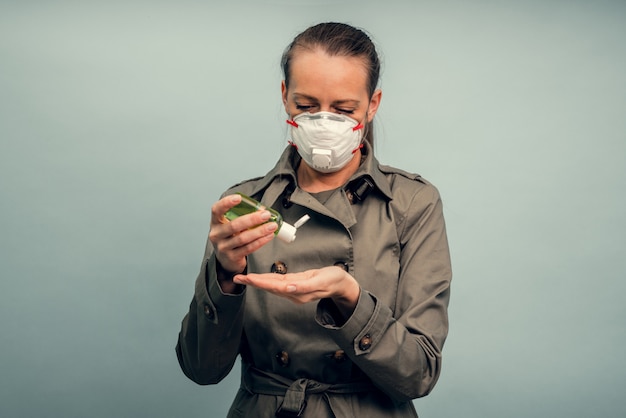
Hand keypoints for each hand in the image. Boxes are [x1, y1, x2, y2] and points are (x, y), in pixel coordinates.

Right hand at [209, 194, 277, 275]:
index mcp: (215, 222)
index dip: (226, 203)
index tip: (238, 198)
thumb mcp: (231, 224)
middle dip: (252, 219)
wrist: (226, 259)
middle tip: (266, 215)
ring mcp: (223, 247)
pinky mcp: (231, 257)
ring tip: (271, 226)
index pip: (217, 210)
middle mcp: (216, 234)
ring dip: (260, 231)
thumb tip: (263, 210)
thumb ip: (242, 216)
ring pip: (243, 238)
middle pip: (234, 225)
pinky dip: (260, 241)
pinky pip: (248, 248)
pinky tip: (268, 236)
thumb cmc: (231, 237)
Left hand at [233, 266, 360, 317]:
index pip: (274, 287)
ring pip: (271, 285)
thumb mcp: (321, 281)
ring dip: (257, 281)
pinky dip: (266, 279)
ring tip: (243, 277)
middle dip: (253, 282)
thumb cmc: (333, 280)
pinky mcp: (295, 283)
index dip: (260, 282)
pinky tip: (258, 277)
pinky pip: (277, 282)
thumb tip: (287, 288)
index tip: (248, 278)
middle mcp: (292, 292)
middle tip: (236, 277)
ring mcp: (293, 289)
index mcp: (297, 292)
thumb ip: (304, 286)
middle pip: (269, 287)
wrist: (341, 284)